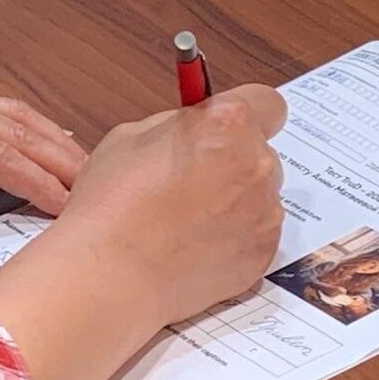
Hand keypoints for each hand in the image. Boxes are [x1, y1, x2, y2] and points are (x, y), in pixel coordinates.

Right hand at [0, 84, 286, 379]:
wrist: (111, 276)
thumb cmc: (112, 205)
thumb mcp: (132, 136)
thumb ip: (179, 127)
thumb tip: (195, 130)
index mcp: (229, 125)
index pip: (267, 103)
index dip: (245, 115)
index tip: (227, 129)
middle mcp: (258, 166)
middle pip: (261, 153)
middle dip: (234, 161)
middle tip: (193, 180)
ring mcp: (265, 214)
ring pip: (260, 196)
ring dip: (235, 201)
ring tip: (188, 220)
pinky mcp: (262, 255)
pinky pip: (256, 234)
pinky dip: (234, 237)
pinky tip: (195, 246)